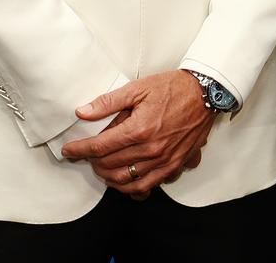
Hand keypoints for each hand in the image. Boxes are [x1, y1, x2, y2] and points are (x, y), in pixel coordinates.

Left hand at [61, 70, 215, 196]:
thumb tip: (83, 112)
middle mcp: (151, 149)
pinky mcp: (174, 166)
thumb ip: (108, 102)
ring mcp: (163, 161)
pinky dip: (132, 188)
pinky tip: (125, 180)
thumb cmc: (173, 88)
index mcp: (139, 129)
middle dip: (92, 162)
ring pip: (126, 180)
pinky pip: (148, 187)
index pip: (100, 147)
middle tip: (85, 155)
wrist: (205, 93)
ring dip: (108, 177)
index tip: (69, 150)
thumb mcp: (138, 87)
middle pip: (110, 165)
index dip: (80, 150)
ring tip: (101, 167)